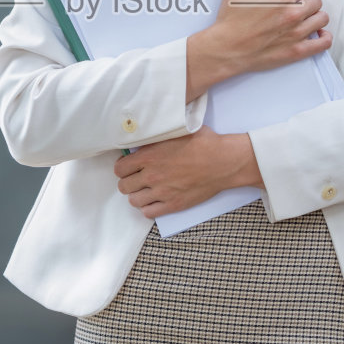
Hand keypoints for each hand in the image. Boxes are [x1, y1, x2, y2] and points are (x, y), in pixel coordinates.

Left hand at [113, 126, 261, 218]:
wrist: (224, 161)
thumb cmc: (204, 143)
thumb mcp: (176, 131)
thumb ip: (157, 137)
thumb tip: (145, 135)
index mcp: (149, 156)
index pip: (119, 168)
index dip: (123, 167)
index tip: (129, 165)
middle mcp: (151, 175)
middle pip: (124, 186)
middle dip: (128, 181)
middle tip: (136, 177)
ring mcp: (162, 192)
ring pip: (134, 200)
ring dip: (137, 195)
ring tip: (144, 190)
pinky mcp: (173, 204)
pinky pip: (149, 212)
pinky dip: (148, 207)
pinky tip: (154, 200)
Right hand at [186, 0, 332, 97]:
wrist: (225, 48)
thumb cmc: (230, 18)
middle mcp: (292, 13)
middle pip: (317, 1)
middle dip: (308, 1)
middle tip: (296, 5)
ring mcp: (297, 33)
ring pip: (322, 18)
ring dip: (315, 17)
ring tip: (303, 18)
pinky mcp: (297, 51)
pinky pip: (323, 42)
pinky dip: (323, 37)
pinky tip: (314, 33)